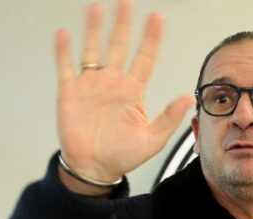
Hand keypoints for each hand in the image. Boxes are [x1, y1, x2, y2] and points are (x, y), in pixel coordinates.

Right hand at [54, 0, 193, 189]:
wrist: (94, 167)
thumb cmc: (123, 155)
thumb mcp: (152, 139)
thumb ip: (169, 117)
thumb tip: (188, 97)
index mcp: (133, 91)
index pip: (145, 57)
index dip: (151, 37)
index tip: (158, 17)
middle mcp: (113, 82)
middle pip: (119, 45)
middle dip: (123, 24)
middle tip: (127, 2)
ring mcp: (91, 84)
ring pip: (92, 49)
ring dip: (94, 29)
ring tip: (96, 8)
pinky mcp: (70, 92)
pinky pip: (66, 66)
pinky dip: (64, 51)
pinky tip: (64, 34)